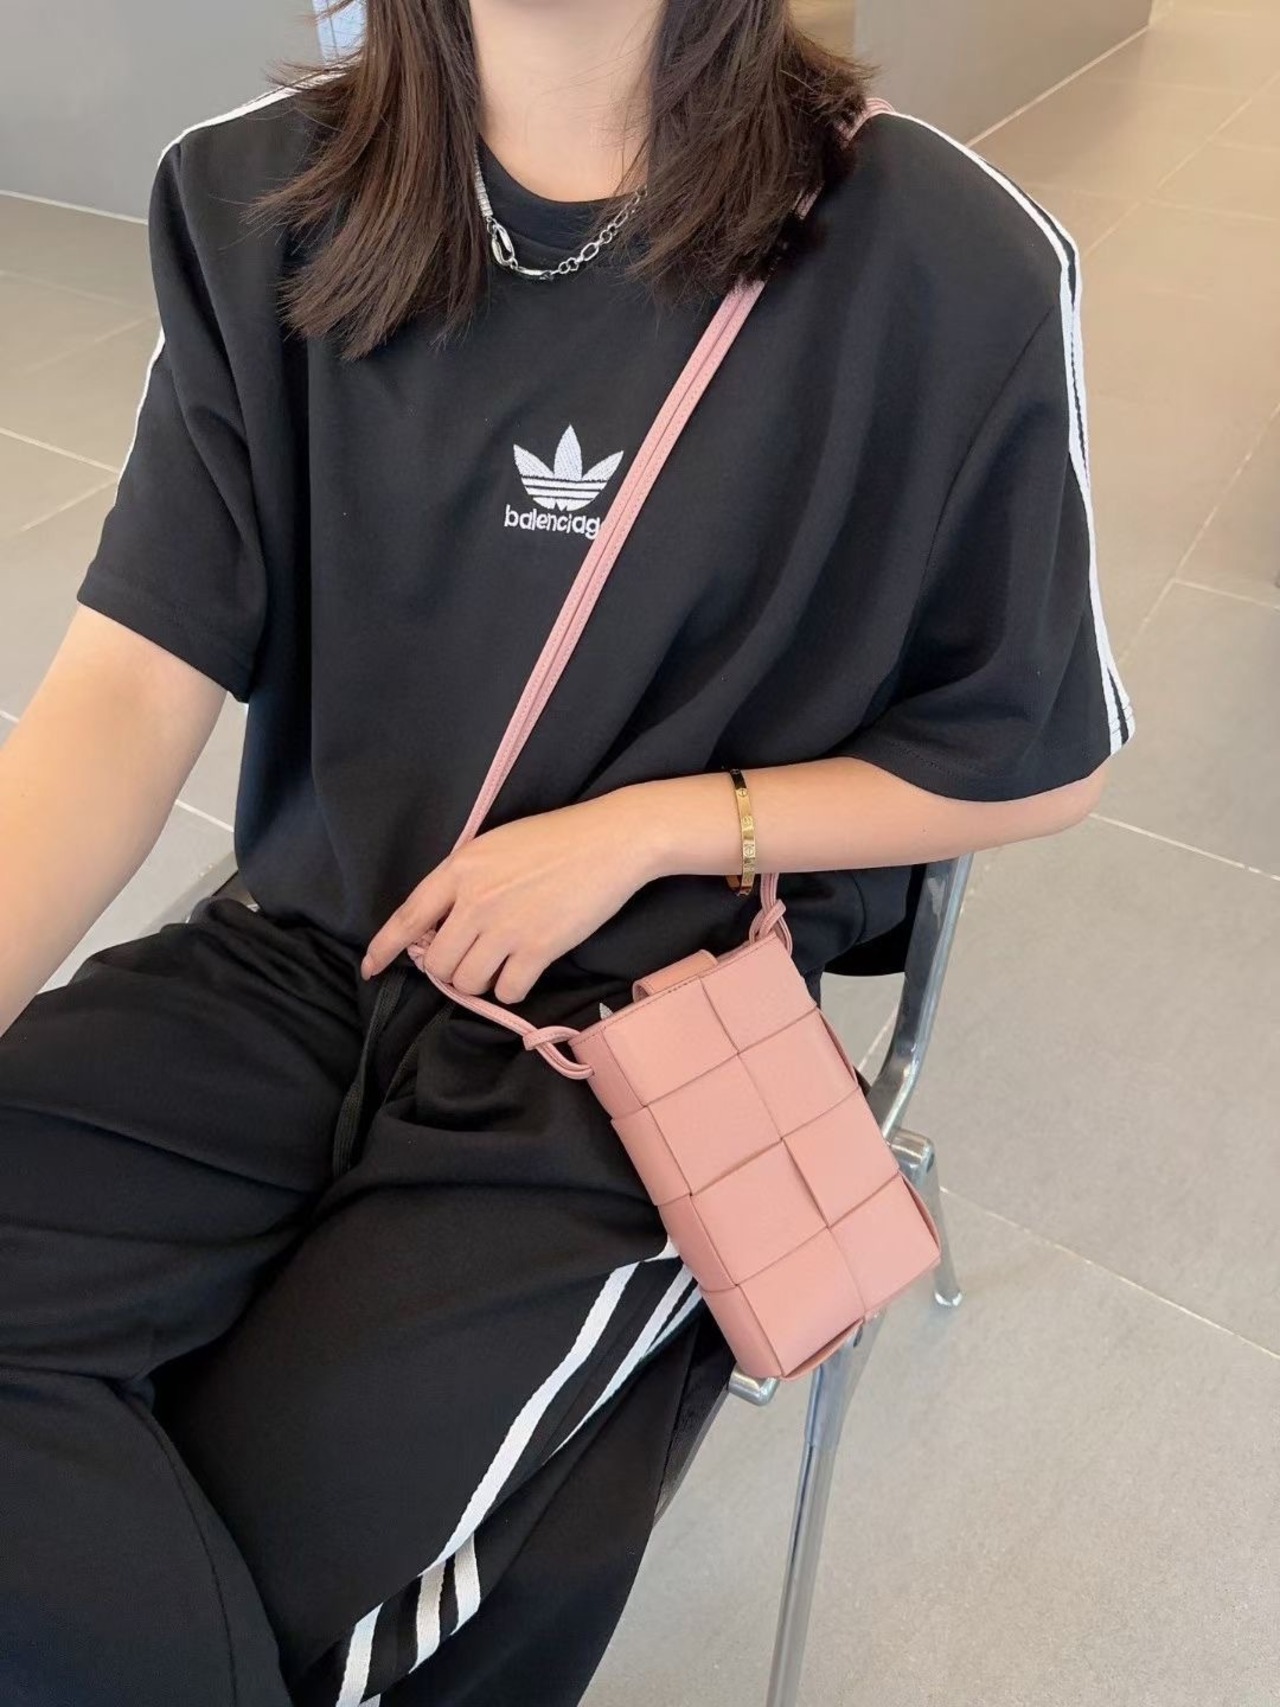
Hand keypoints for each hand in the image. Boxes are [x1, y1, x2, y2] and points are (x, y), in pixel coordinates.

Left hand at [362, 788, 660, 1002]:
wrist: (610, 840)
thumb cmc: (553, 839)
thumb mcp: (493, 846)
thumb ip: (462, 882)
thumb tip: (442, 927)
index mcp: (459, 869)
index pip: (407, 917)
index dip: (384, 948)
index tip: (370, 969)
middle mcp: (475, 900)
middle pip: (437, 963)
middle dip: (449, 970)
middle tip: (472, 959)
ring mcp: (506, 926)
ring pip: (468, 982)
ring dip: (481, 981)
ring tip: (501, 961)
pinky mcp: (539, 948)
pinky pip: (507, 991)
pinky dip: (512, 988)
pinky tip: (525, 969)